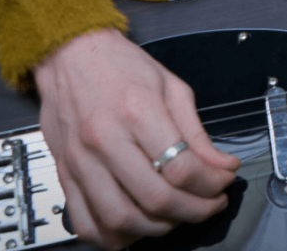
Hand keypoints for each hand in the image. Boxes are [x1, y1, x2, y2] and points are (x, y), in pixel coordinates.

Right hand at [31, 29, 240, 248]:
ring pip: (120, 218)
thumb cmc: (118, 65)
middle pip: (156, 199)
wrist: (68, 54)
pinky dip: (112, 236)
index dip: (211, 184)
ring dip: (157, 228)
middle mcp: (105, 139)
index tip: (222, 182)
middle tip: (207, 204)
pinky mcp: (65, 173)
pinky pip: (85, 222)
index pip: (182, 167)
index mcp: (137, 111)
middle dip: (193, 211)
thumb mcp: (171, 87)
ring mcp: (81, 160)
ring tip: (175, 216)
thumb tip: (222, 165)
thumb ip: (197, 133)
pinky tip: (134, 226)